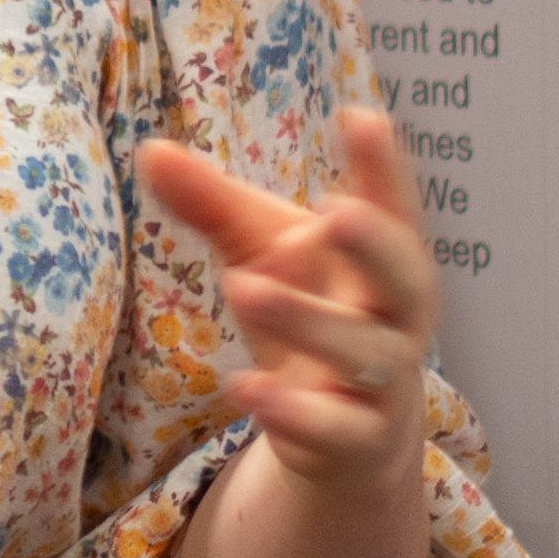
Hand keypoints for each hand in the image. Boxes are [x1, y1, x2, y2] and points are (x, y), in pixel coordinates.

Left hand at [138, 110, 441, 506]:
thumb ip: (214, 206)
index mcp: (381, 259)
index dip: (383, 166)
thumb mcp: (260, 254)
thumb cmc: (309, 315)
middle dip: (376, 245)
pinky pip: (337, 428)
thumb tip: (153, 149)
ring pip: (365, 354)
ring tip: (243, 285)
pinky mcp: (357, 441)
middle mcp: (396, 316)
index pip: (394, 206)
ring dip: (308, 321)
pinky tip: (245, 386)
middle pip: (406, 278)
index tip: (361, 116)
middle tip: (336, 210)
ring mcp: (384, 383)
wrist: (342, 438)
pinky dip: (294, 410)